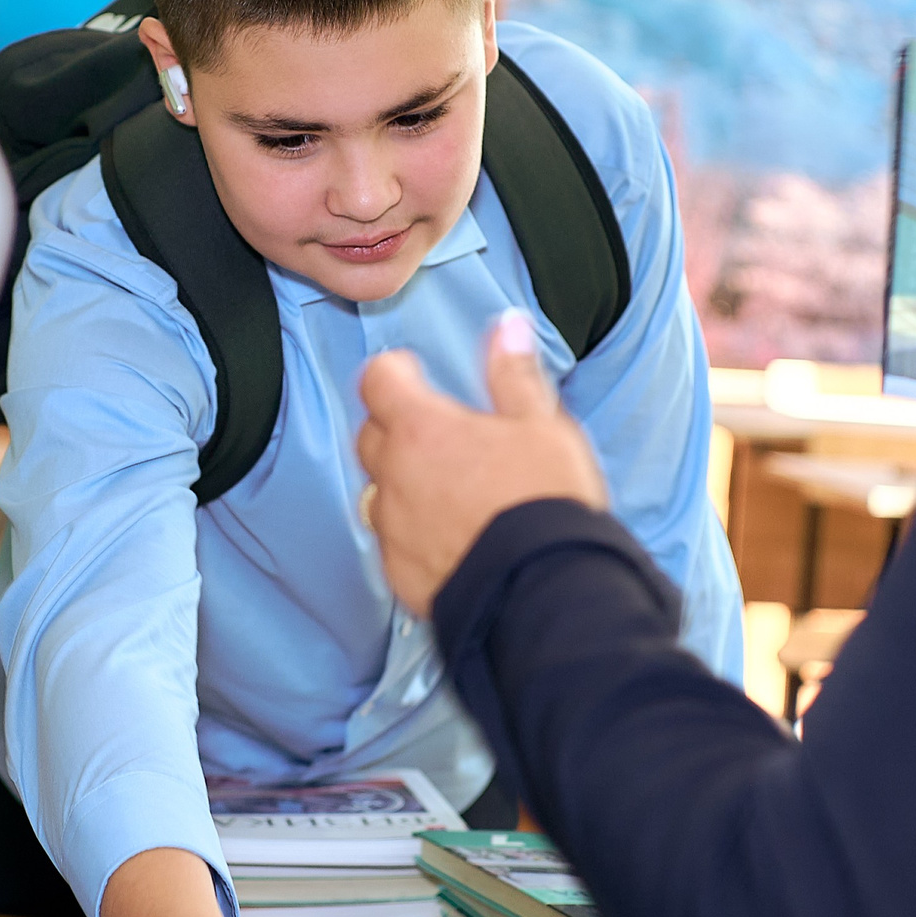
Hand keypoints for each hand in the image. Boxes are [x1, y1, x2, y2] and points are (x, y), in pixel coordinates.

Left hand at [357, 309, 607, 615]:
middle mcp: (394, 476)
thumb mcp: (543, 426)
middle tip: (435, 430)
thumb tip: (508, 325)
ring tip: (445, 487)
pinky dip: (411, 531)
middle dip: (395, 426)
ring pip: (379, 492)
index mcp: (423, 429)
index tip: (411, 372)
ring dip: (401, 482)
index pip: (378, 380)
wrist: (544, 591)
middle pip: (371, 436)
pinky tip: (448, 535)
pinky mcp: (399, 574)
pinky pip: (392, 542)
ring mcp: (392, 529)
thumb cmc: (545, 503)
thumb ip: (514, 374)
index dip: (392, 371)